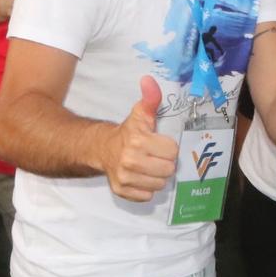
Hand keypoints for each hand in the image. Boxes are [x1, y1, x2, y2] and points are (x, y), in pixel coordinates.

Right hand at [102, 75, 177, 201]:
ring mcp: (125, 178)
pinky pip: (147, 196)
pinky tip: (141, 177)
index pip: (172, 151)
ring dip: (157, 176)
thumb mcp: (140, 114)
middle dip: (164, 162)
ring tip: (148, 166)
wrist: (103, 149)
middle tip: (155, 156)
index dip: (168, 147)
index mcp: (138, 141)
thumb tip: (149, 80)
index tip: (159, 144)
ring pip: (159, 184)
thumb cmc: (128, 133)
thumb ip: (150, 99)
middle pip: (168, 169)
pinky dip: (146, 188)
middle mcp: (130, 161)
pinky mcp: (121, 191)